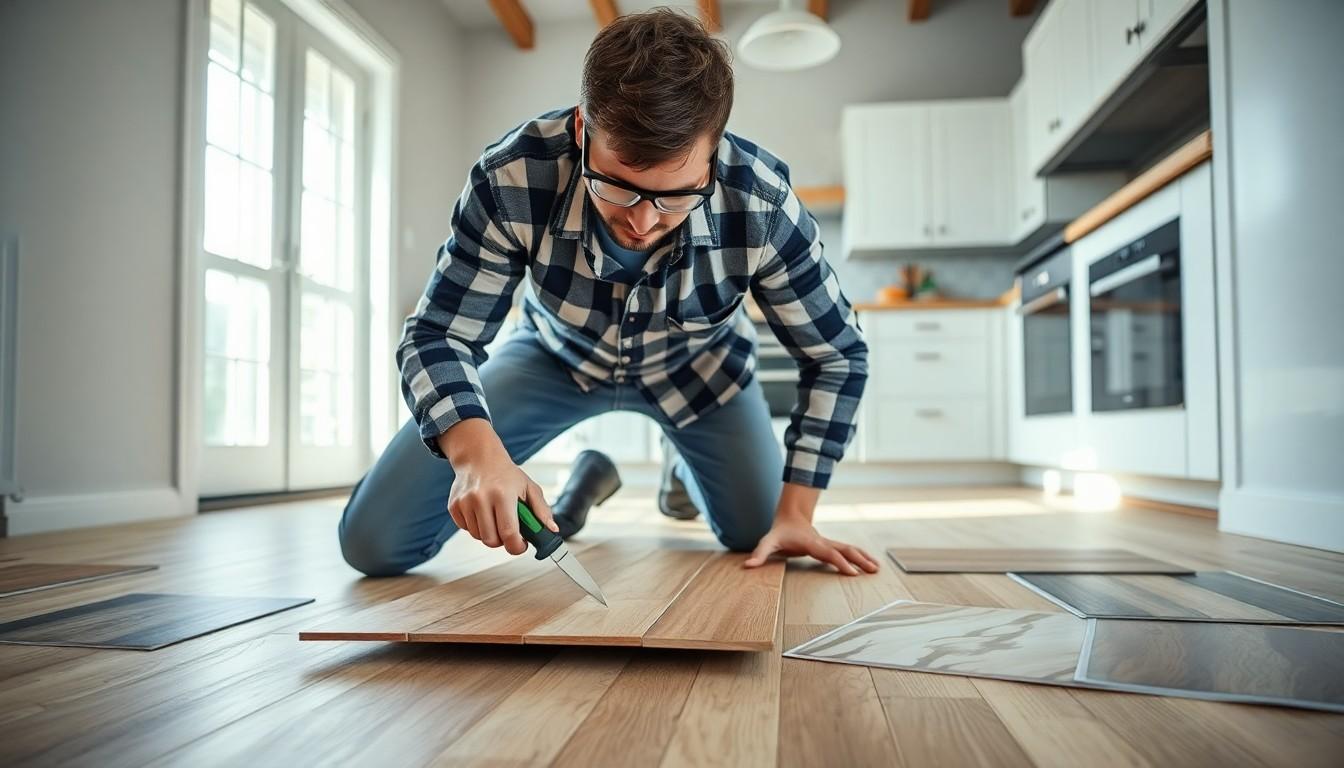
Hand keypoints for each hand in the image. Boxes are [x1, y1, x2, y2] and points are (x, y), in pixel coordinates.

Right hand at [440, 419, 557, 554]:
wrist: (478, 457)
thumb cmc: (507, 474)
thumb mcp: (529, 487)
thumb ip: (542, 510)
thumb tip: (552, 530)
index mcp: (503, 494)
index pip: (509, 533)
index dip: (517, 546)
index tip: (521, 545)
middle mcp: (481, 498)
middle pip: (491, 540)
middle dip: (503, 541)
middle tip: (508, 530)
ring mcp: (465, 502)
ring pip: (478, 537)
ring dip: (489, 533)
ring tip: (495, 517)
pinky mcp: (454, 506)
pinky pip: (466, 529)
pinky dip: (476, 526)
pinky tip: (482, 512)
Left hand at [743, 515, 879, 575]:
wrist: (790, 516)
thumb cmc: (779, 532)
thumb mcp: (768, 542)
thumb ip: (759, 553)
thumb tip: (748, 565)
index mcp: (812, 542)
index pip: (828, 553)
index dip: (840, 562)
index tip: (852, 572)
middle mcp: (823, 542)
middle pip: (844, 550)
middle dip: (859, 560)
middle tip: (872, 570)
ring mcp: (829, 542)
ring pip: (849, 549)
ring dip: (863, 558)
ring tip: (877, 569)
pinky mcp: (832, 545)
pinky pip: (848, 551)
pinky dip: (860, 557)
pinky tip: (870, 565)